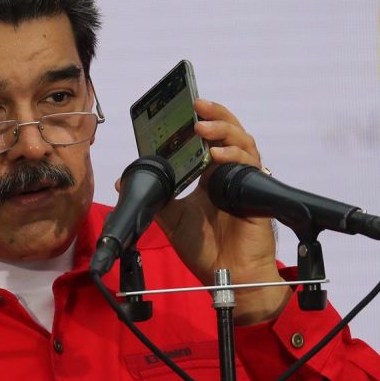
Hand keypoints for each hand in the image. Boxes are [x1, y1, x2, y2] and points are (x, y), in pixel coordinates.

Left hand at [152, 99, 289, 324]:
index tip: (183, 108)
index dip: (200, 121)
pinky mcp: (254, 192)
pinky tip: (215, 155)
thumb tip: (125, 181)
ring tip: (201, 127)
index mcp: (211, 176)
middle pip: (229, 132)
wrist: (228, 276)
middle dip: (215, 115)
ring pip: (242, 141)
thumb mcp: (171, 218)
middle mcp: (228, 173)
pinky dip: (232, 156)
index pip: (209, 139)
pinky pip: (248, 164)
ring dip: (223, 129)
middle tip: (197, 104)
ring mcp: (243, 180)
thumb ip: (155, 196)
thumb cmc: (206, 250)